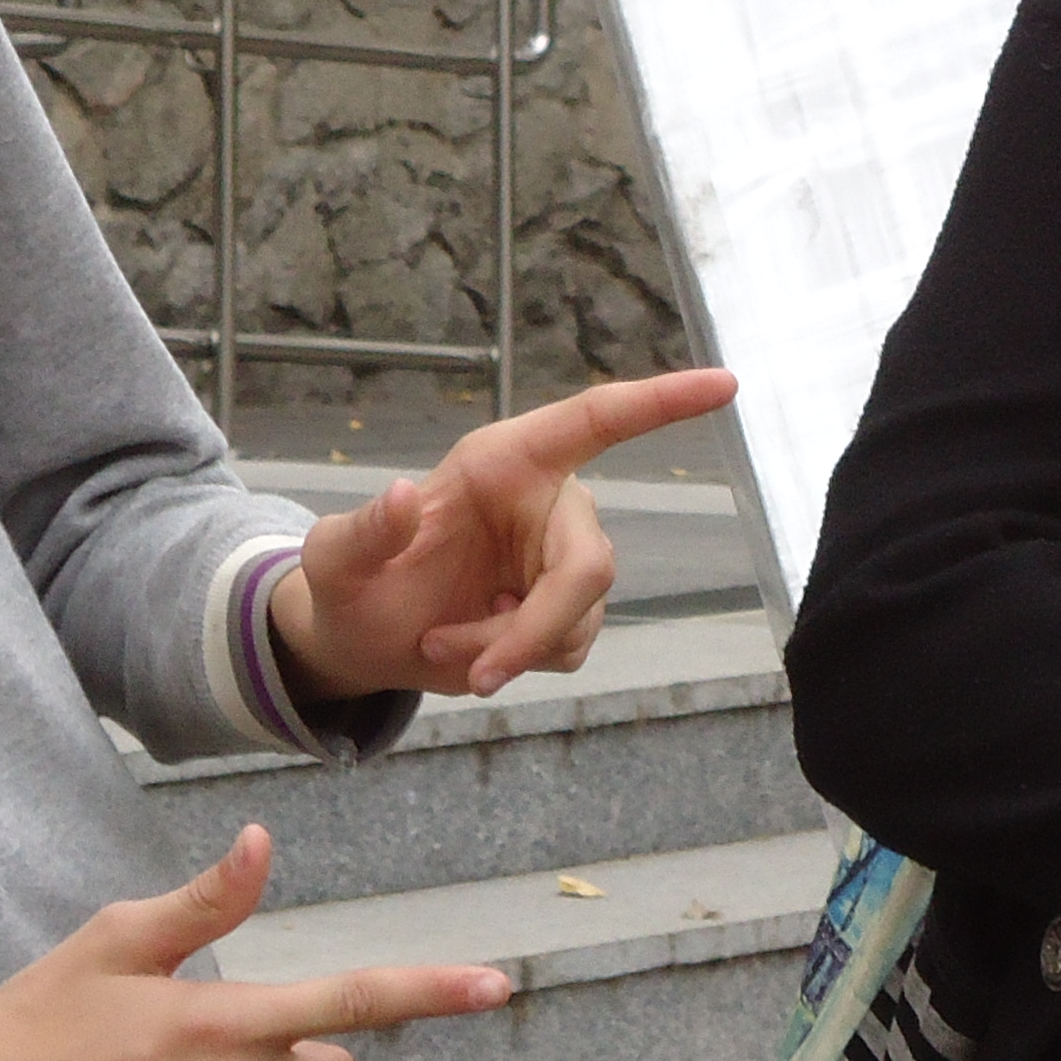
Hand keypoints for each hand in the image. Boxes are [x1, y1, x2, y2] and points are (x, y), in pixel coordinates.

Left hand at [268, 365, 736, 700]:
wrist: (362, 638)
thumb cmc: (350, 581)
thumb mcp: (335, 558)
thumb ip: (364, 529)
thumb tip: (401, 496)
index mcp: (506, 460)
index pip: (596, 420)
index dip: (661, 402)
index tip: (725, 384)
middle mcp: (546, 501)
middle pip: (591, 564)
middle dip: (537, 626)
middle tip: (477, 677)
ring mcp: (560, 558)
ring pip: (579, 616)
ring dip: (510, 649)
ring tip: (441, 646)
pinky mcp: (564, 610)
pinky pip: (566, 647)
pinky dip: (516, 662)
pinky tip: (469, 654)